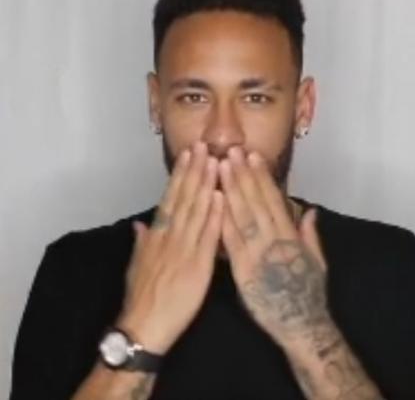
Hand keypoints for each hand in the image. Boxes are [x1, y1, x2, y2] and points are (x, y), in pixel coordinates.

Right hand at [118, 141, 222, 354]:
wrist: (144, 326)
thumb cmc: (141, 297)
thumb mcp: (136, 265)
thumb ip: (142, 241)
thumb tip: (141, 223)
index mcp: (157, 235)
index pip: (170, 198)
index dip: (180, 174)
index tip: (188, 154)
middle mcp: (170, 236)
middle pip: (183, 197)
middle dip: (194, 170)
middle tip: (203, 146)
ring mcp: (184, 248)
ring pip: (195, 210)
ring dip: (205, 184)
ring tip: (214, 161)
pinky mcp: (198, 265)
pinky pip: (207, 236)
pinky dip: (213, 216)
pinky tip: (221, 197)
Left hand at [218, 146, 329, 352]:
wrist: (300, 325)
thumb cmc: (309, 292)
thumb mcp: (318, 262)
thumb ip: (311, 235)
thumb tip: (310, 210)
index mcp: (291, 236)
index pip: (273, 199)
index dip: (262, 176)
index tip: (252, 156)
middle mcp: (273, 240)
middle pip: (255, 202)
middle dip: (242, 175)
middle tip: (232, 151)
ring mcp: (256, 254)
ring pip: (242, 216)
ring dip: (230, 190)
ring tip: (220, 167)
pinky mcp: (242, 269)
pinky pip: (231, 242)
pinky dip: (222, 221)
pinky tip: (213, 203)